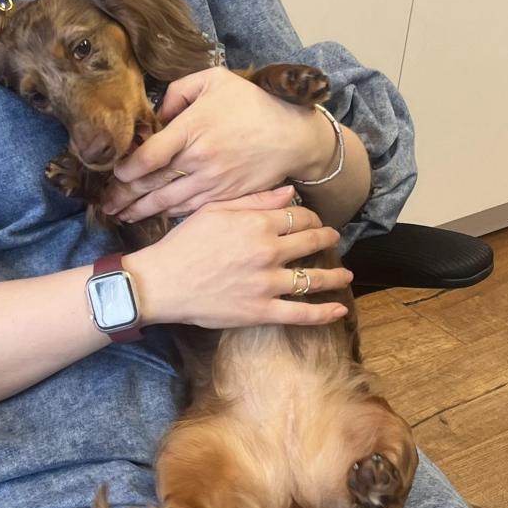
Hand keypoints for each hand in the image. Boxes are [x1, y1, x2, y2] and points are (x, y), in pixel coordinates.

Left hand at [103, 67, 332, 223]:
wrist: (292, 135)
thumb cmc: (253, 103)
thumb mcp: (215, 80)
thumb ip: (178, 91)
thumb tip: (157, 115)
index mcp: (193, 129)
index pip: (148, 156)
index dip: (126, 169)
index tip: (115, 174)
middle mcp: (199, 159)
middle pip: (151, 184)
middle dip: (124, 196)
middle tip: (106, 204)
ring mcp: (212, 182)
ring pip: (167, 201)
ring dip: (141, 210)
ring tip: (121, 215)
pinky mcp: (225, 196)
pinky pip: (189, 209)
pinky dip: (168, 213)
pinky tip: (154, 215)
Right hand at [124, 186, 350, 330]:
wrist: (161, 282)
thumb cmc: (183, 243)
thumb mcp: (215, 210)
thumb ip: (255, 201)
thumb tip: (289, 194)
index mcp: (257, 224)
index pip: (299, 217)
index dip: (311, 219)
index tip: (314, 222)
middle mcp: (268, 252)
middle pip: (311, 243)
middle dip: (327, 240)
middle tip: (334, 240)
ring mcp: (267, 283)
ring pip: (313, 279)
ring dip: (335, 277)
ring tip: (346, 276)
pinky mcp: (261, 311)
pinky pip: (301, 313)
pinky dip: (324, 313)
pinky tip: (339, 311)